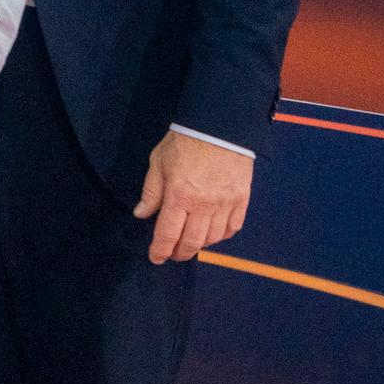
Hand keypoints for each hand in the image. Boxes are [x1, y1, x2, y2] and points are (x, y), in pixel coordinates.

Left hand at [134, 130, 253, 263]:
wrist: (220, 126)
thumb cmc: (184, 141)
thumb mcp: (158, 161)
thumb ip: (151, 191)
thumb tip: (142, 214)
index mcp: (179, 195)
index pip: (168, 233)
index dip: (160, 250)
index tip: (155, 258)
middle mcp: (203, 205)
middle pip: (192, 242)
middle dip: (179, 253)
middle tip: (172, 254)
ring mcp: (225, 204)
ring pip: (213, 239)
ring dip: (199, 245)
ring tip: (190, 243)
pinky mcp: (242, 200)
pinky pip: (232, 228)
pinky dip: (221, 236)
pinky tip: (212, 233)